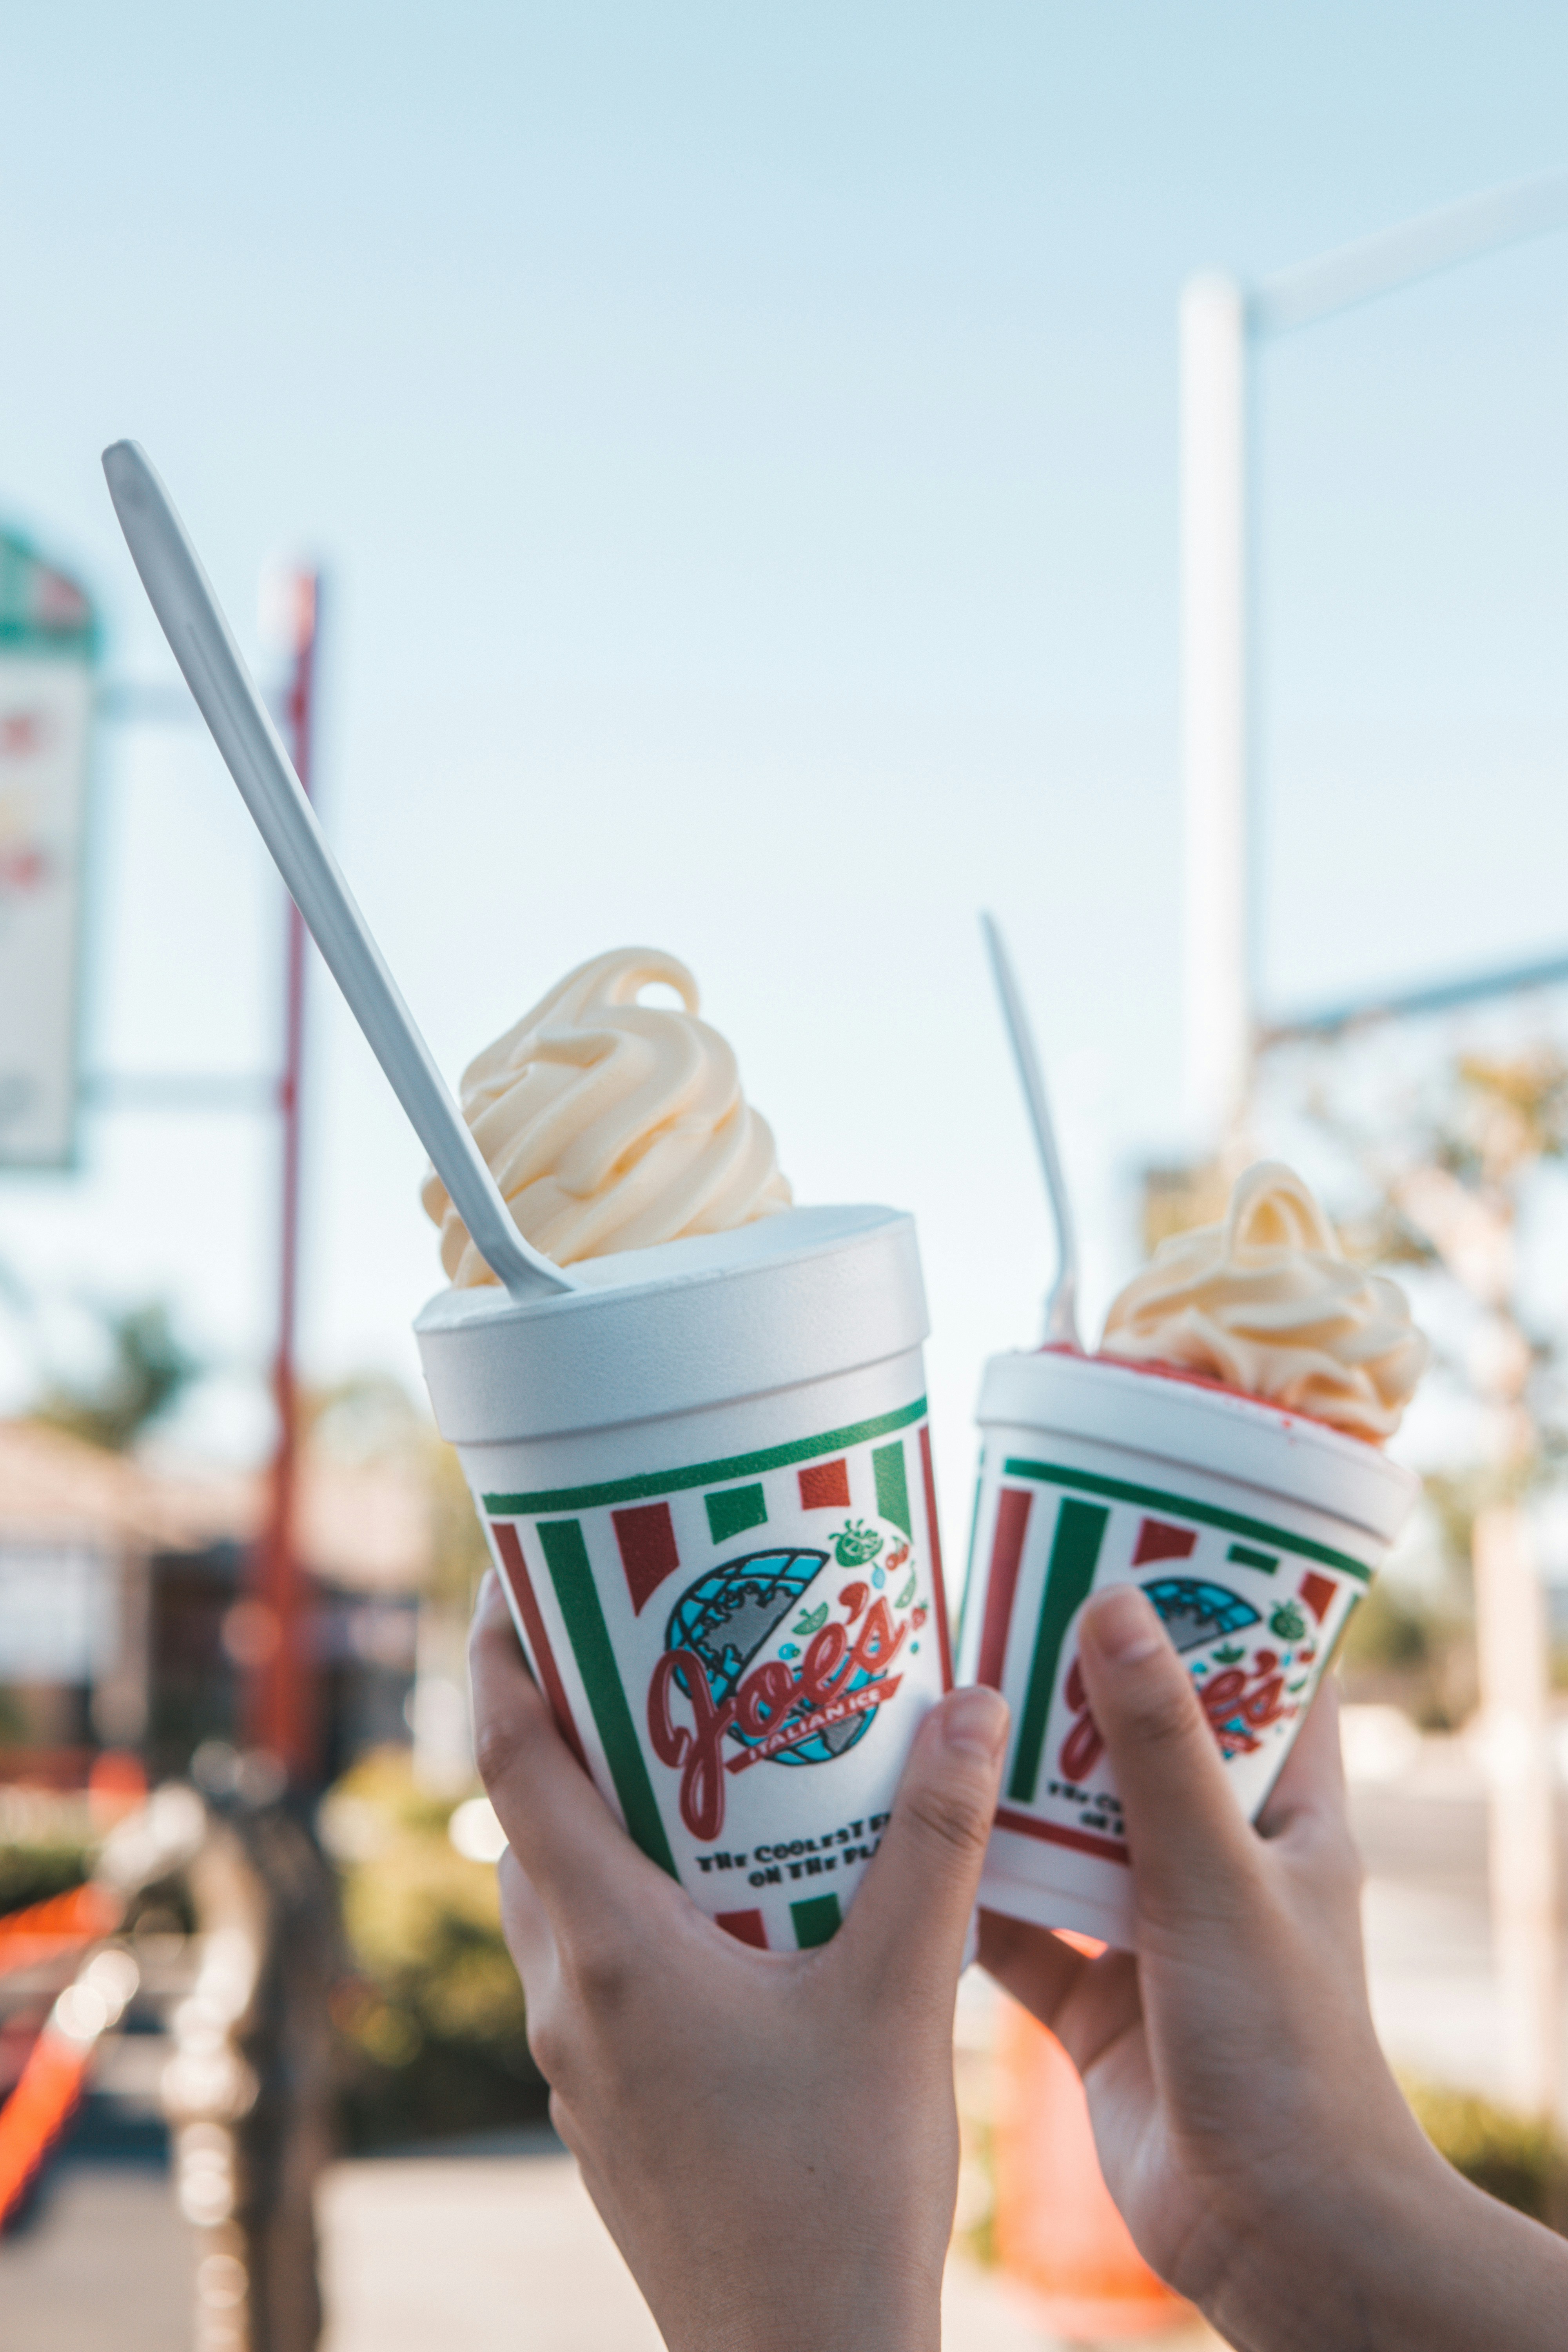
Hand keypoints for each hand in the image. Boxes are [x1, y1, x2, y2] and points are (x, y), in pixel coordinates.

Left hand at [469, 1569, 1009, 2351]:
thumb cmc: (840, 2193)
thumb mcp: (904, 1998)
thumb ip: (936, 1844)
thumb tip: (972, 1702)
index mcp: (608, 1950)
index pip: (510, 1762)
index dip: (504, 1656)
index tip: (524, 1575)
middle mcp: (568, 1998)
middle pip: (534, 1821)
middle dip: (576, 1723)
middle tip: (654, 1648)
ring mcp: (582, 2062)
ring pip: (565, 1897)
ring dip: (612, 1817)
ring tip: (706, 1761)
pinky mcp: (615, 2106)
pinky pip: (600, 1964)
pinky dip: (640, 1898)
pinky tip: (737, 1901)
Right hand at [981, 1583, 1567, 2351]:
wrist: (1269, 2232)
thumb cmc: (1283, 2050)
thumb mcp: (1218, 1874)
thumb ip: (1158, 1749)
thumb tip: (1112, 1603)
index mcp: (1284, 1816)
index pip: (1264, 1676)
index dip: (1213, 1602)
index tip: (1135, 1531)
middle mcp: (1217, 1860)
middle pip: (1141, 1740)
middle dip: (1072, 1680)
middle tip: (989, 1599)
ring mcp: (1151, 1927)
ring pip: (1066, 1826)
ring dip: (1006, 1778)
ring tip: (923, 1697)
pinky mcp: (1092, 1995)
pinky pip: (1016, 1920)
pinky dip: (963, 1885)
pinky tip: (892, 1834)